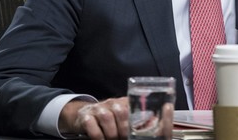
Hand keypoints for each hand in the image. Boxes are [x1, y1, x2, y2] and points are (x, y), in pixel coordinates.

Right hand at [59, 97, 174, 139]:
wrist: (84, 116)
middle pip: (121, 111)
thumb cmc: (109, 120)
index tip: (146, 127)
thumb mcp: (122, 117)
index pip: (135, 105)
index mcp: (124, 102)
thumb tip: (153, 126)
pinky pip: (91, 124)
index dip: (143, 115)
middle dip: (124, 129)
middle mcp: (112, 102)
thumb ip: (134, 120)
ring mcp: (98, 108)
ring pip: (106, 117)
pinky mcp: (86, 116)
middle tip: (124, 139)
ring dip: (111, 133)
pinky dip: (97, 135)